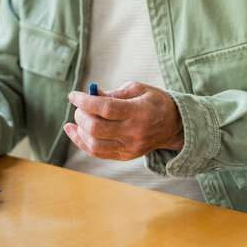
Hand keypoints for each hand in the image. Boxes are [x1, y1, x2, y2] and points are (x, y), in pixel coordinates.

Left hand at [64, 82, 183, 160]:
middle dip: (81, 116)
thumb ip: (113, 93)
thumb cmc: (153, 103)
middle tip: (79, 107)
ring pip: (94, 144)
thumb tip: (89, 94)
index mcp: (140, 112)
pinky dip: (81, 141)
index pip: (107, 109)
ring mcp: (130, 148)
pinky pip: (97, 153)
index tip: (73, 95)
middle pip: (97, 129)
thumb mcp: (138, 90)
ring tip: (80, 118)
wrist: (174, 126)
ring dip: (79, 130)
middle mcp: (135, 133)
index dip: (86, 102)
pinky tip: (72, 130)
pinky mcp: (125, 156)